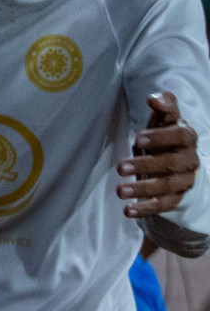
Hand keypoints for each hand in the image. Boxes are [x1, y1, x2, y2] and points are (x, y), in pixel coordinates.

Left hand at [117, 91, 200, 217]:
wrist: (174, 156)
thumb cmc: (163, 132)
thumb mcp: (163, 117)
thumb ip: (163, 105)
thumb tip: (155, 99)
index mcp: (186, 137)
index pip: (181, 137)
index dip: (161, 137)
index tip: (138, 138)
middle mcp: (190, 160)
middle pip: (172, 164)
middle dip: (146, 165)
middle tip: (119, 167)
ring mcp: (185, 180)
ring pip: (167, 187)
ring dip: (143, 189)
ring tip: (120, 191)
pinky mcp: (177, 197)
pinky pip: (164, 205)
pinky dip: (146, 209)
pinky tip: (128, 210)